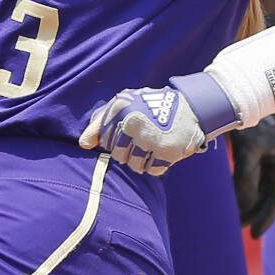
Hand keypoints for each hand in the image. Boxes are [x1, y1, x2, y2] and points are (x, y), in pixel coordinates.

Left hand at [80, 86, 210, 174]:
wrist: (190, 106)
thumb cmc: (149, 106)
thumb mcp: (123, 104)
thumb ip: (99, 123)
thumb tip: (83, 144)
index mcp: (120, 109)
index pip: (104, 141)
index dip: (116, 141)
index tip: (128, 134)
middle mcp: (133, 123)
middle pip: (119, 156)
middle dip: (128, 153)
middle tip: (141, 142)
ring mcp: (150, 138)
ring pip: (134, 166)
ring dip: (142, 161)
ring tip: (151, 147)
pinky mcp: (167, 151)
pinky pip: (153, 171)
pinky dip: (156, 166)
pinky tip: (161, 152)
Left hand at [229, 109, 274, 236]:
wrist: (255, 82)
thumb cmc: (254, 115)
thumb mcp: (250, 148)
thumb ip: (247, 178)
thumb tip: (244, 206)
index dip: (265, 217)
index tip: (253, 234)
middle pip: (270, 193)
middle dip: (256, 211)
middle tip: (240, 228)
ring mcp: (271, 149)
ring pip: (261, 181)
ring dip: (249, 198)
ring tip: (234, 213)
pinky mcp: (258, 140)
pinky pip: (254, 169)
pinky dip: (245, 182)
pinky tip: (232, 189)